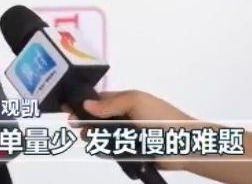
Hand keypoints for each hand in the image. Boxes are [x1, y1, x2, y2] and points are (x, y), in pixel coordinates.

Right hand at [63, 90, 200, 170]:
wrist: (184, 144)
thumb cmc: (160, 117)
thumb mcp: (135, 101)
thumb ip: (110, 103)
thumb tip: (86, 104)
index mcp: (125, 101)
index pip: (99, 99)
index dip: (83, 101)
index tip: (67, 106)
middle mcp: (124, 116)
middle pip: (97, 117)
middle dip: (84, 119)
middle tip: (74, 124)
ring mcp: (126, 134)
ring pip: (102, 134)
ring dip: (91, 134)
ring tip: (85, 136)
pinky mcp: (129, 151)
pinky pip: (111, 149)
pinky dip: (103, 148)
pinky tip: (96, 147)